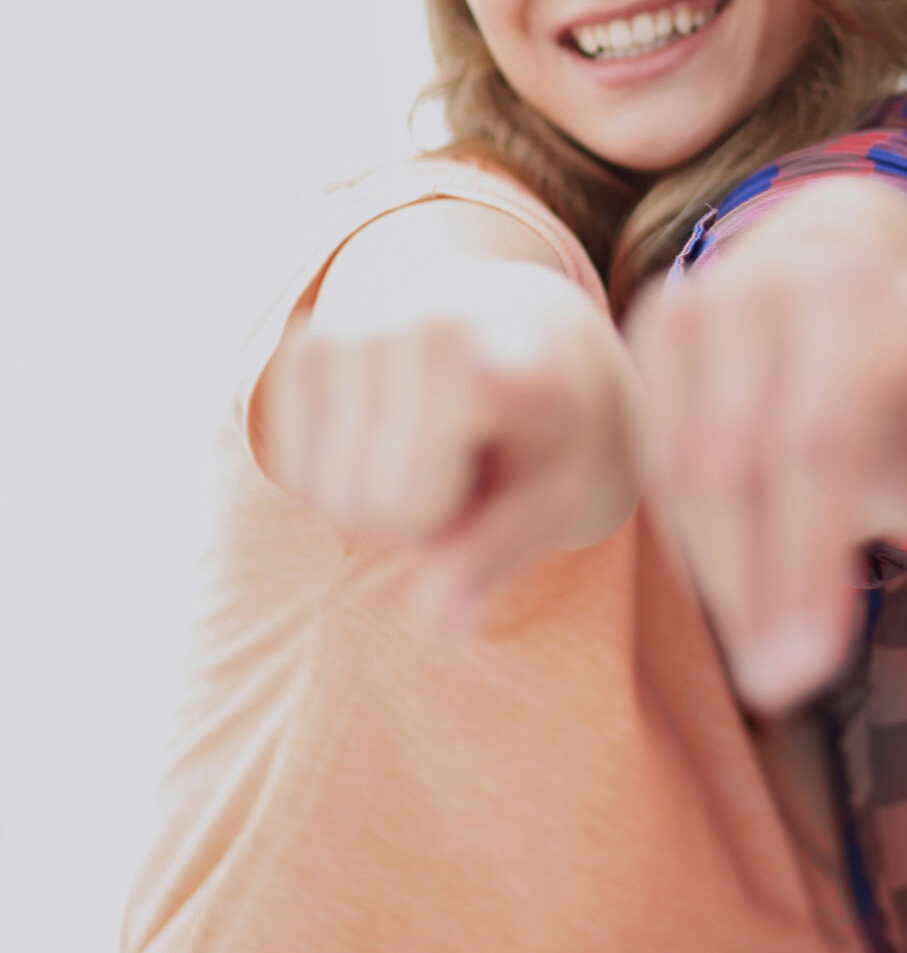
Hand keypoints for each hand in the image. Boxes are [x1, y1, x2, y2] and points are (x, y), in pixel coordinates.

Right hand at [261, 258, 639, 632]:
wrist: (545, 335)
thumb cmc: (564, 431)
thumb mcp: (564, 498)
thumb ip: (500, 554)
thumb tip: (444, 623)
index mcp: (496, 365)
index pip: (412, 509)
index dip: (460, 519)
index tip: (515, 467)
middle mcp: (416, 329)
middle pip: (364, 510)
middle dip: (422, 514)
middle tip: (481, 459)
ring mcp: (352, 329)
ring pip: (323, 495)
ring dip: (381, 492)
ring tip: (449, 438)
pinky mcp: (305, 346)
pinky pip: (297, 471)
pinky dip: (343, 470)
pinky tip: (403, 426)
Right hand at [630, 179, 906, 712]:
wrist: (855, 261)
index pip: (828, 443)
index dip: (808, 562)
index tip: (807, 671)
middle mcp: (815, 276)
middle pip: (751, 460)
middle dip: (760, 587)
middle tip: (776, 684)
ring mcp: (731, 285)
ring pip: (692, 461)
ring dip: (722, 569)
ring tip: (760, 644)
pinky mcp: (669, 309)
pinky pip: (655, 441)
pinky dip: (685, 523)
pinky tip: (730, 577)